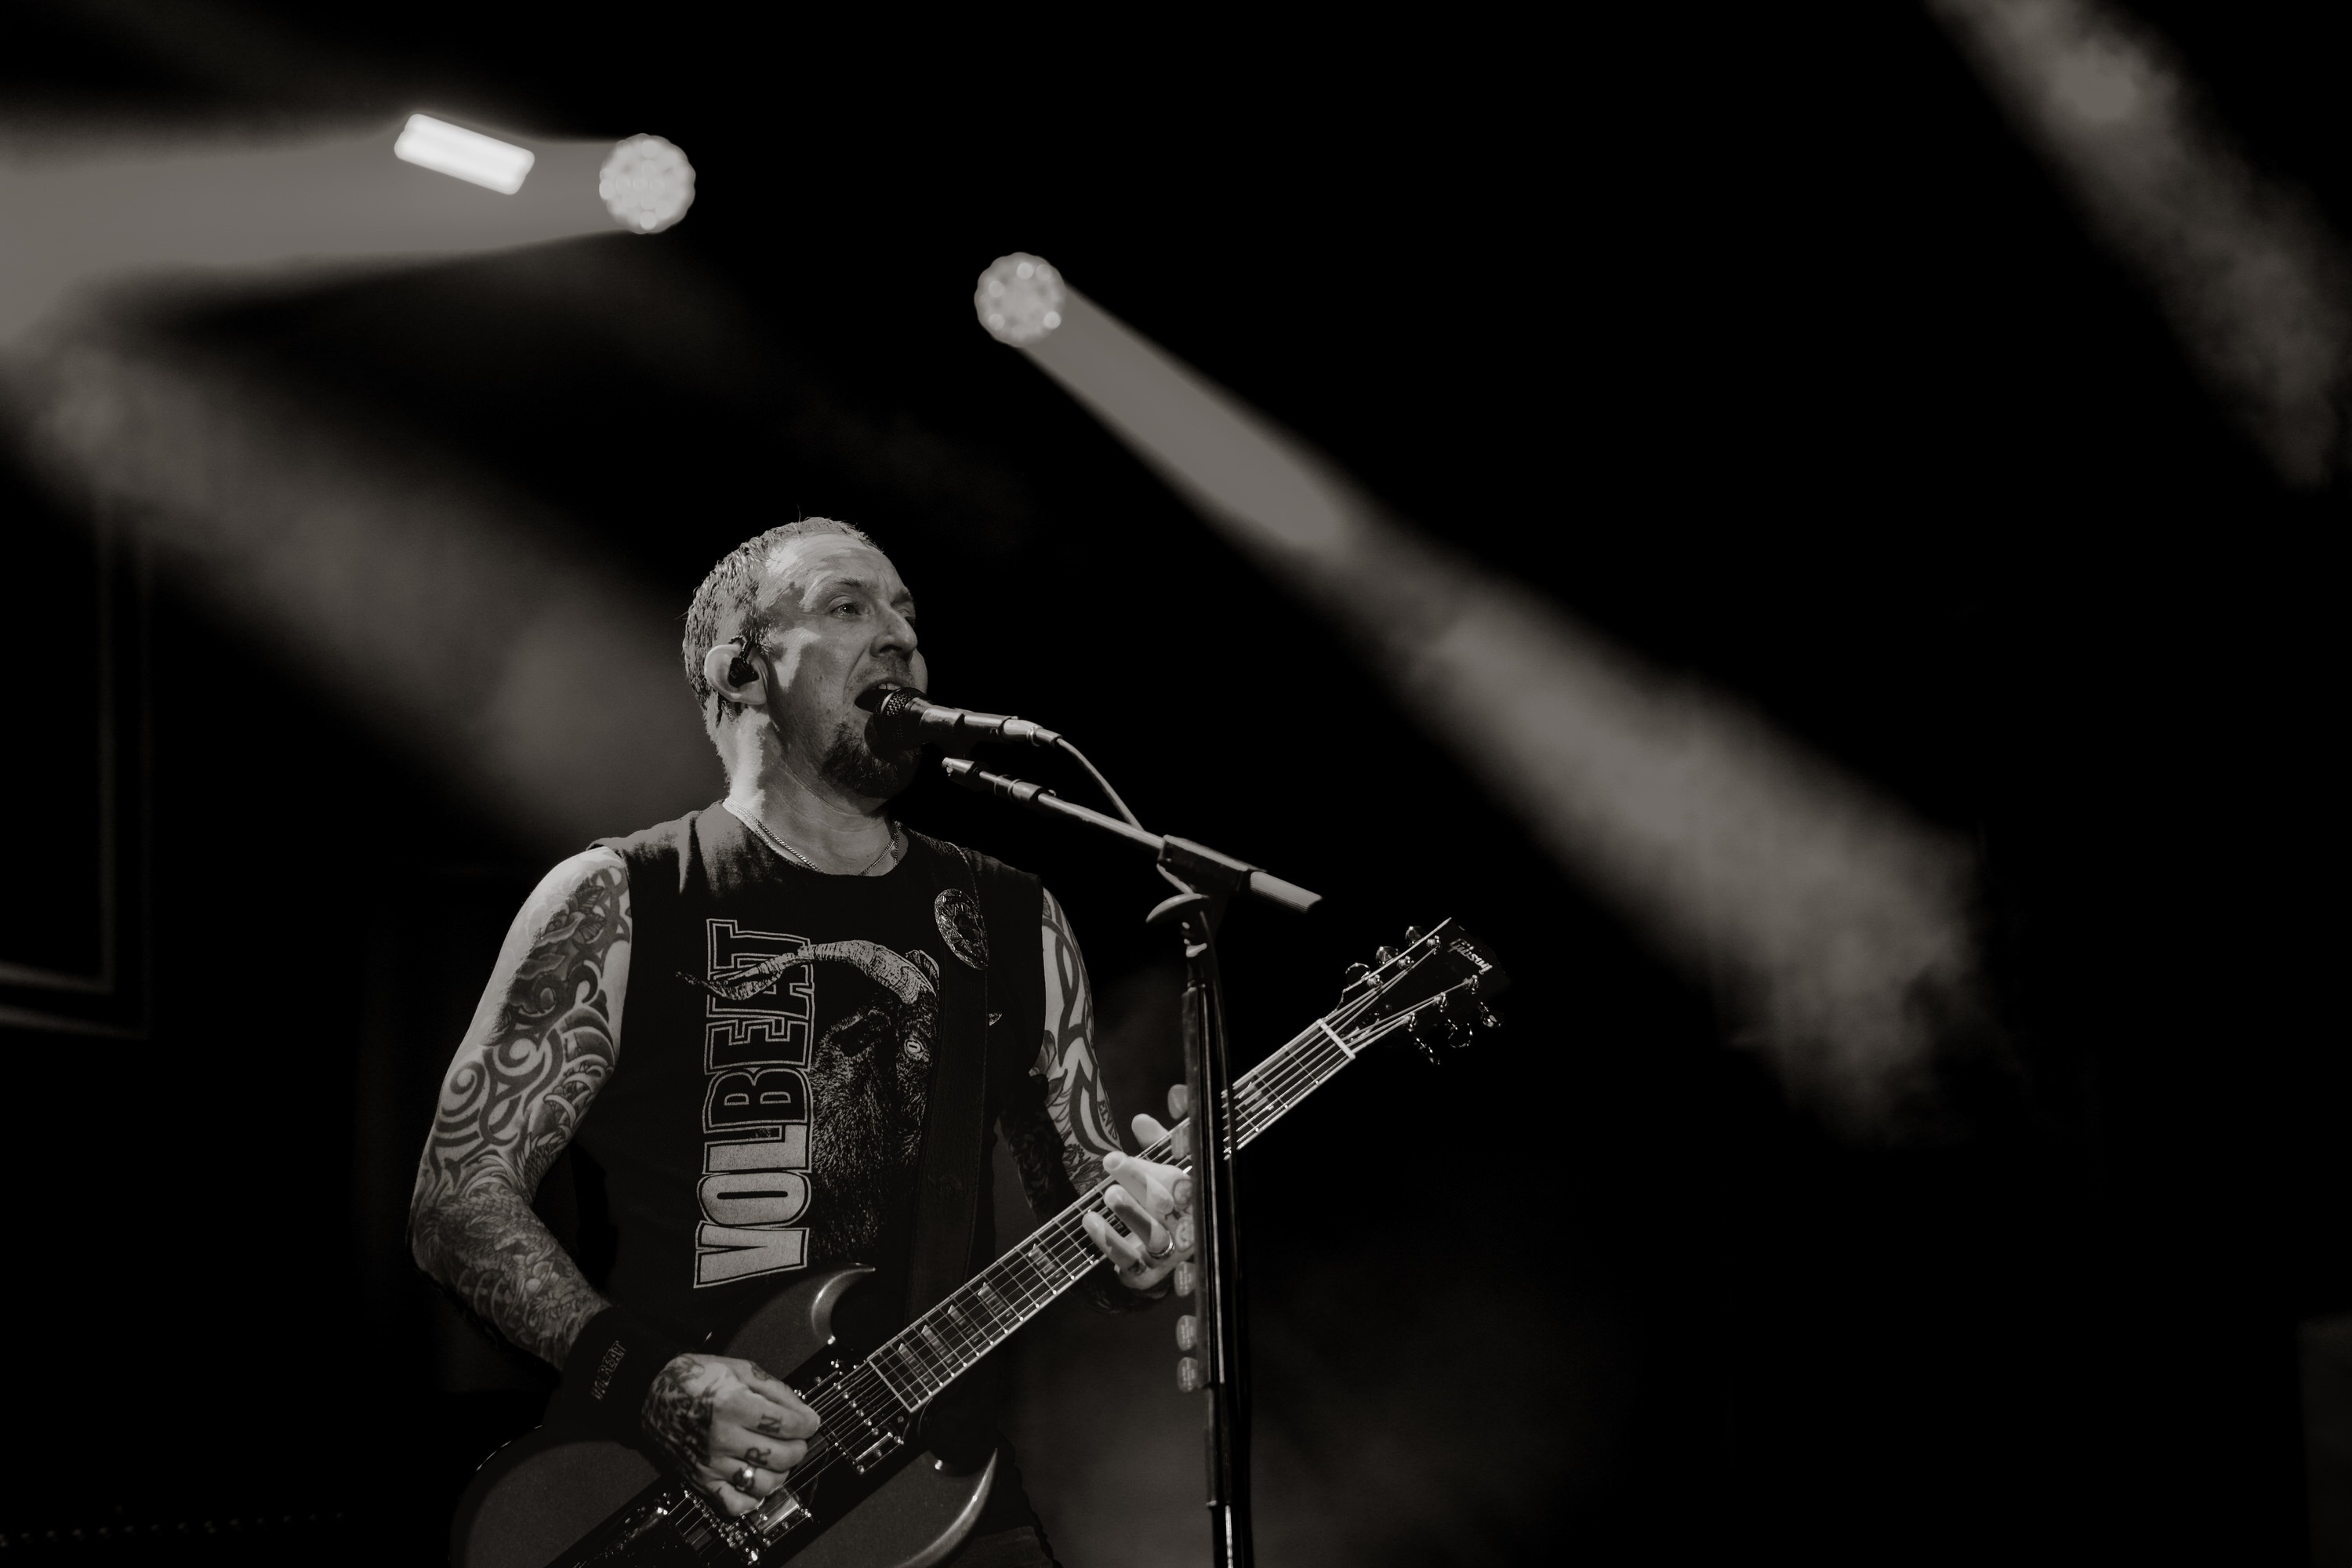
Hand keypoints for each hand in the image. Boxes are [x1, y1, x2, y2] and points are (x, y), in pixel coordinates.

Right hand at [641, 1352, 820, 1516]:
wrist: (653, 1392)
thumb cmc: (697, 1378)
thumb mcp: (741, 1369)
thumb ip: (776, 1390)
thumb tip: (803, 1412)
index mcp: (734, 1405)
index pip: (787, 1425)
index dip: (807, 1424)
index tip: (810, 1422)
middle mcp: (723, 1438)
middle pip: (781, 1456)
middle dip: (799, 1448)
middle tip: (796, 1439)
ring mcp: (711, 1463)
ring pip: (763, 1484)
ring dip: (780, 1473)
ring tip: (777, 1459)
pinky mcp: (700, 1480)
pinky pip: (733, 1505)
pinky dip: (751, 1500)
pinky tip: (756, 1481)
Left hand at [1083, 1084, 1195, 1292]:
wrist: (1174, 1255)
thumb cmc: (1171, 1199)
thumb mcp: (1171, 1165)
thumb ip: (1160, 1143)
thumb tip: (1140, 1121)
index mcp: (1195, 1198)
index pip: (1180, 1183)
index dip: (1153, 1170)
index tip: (1121, 1156)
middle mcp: (1186, 1227)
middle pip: (1166, 1206)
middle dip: (1140, 1183)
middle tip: (1112, 1162)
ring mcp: (1168, 1254)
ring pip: (1153, 1236)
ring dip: (1130, 1214)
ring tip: (1108, 1194)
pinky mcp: (1149, 1275)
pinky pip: (1130, 1262)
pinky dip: (1109, 1242)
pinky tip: (1090, 1221)